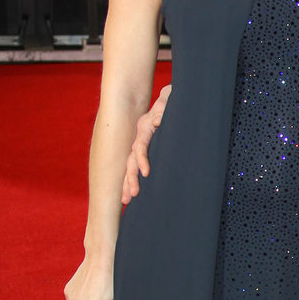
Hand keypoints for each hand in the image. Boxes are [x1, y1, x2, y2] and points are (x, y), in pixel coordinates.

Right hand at [121, 83, 171, 204]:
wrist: (170, 98)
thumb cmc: (172, 99)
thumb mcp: (170, 99)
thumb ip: (164, 106)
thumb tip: (157, 121)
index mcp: (144, 126)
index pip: (140, 147)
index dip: (142, 160)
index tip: (146, 173)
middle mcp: (140, 137)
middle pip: (131, 160)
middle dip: (130, 178)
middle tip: (131, 196)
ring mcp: (141, 143)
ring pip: (130, 166)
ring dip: (128, 183)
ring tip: (126, 201)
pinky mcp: (147, 149)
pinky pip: (137, 166)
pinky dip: (133, 179)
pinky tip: (131, 195)